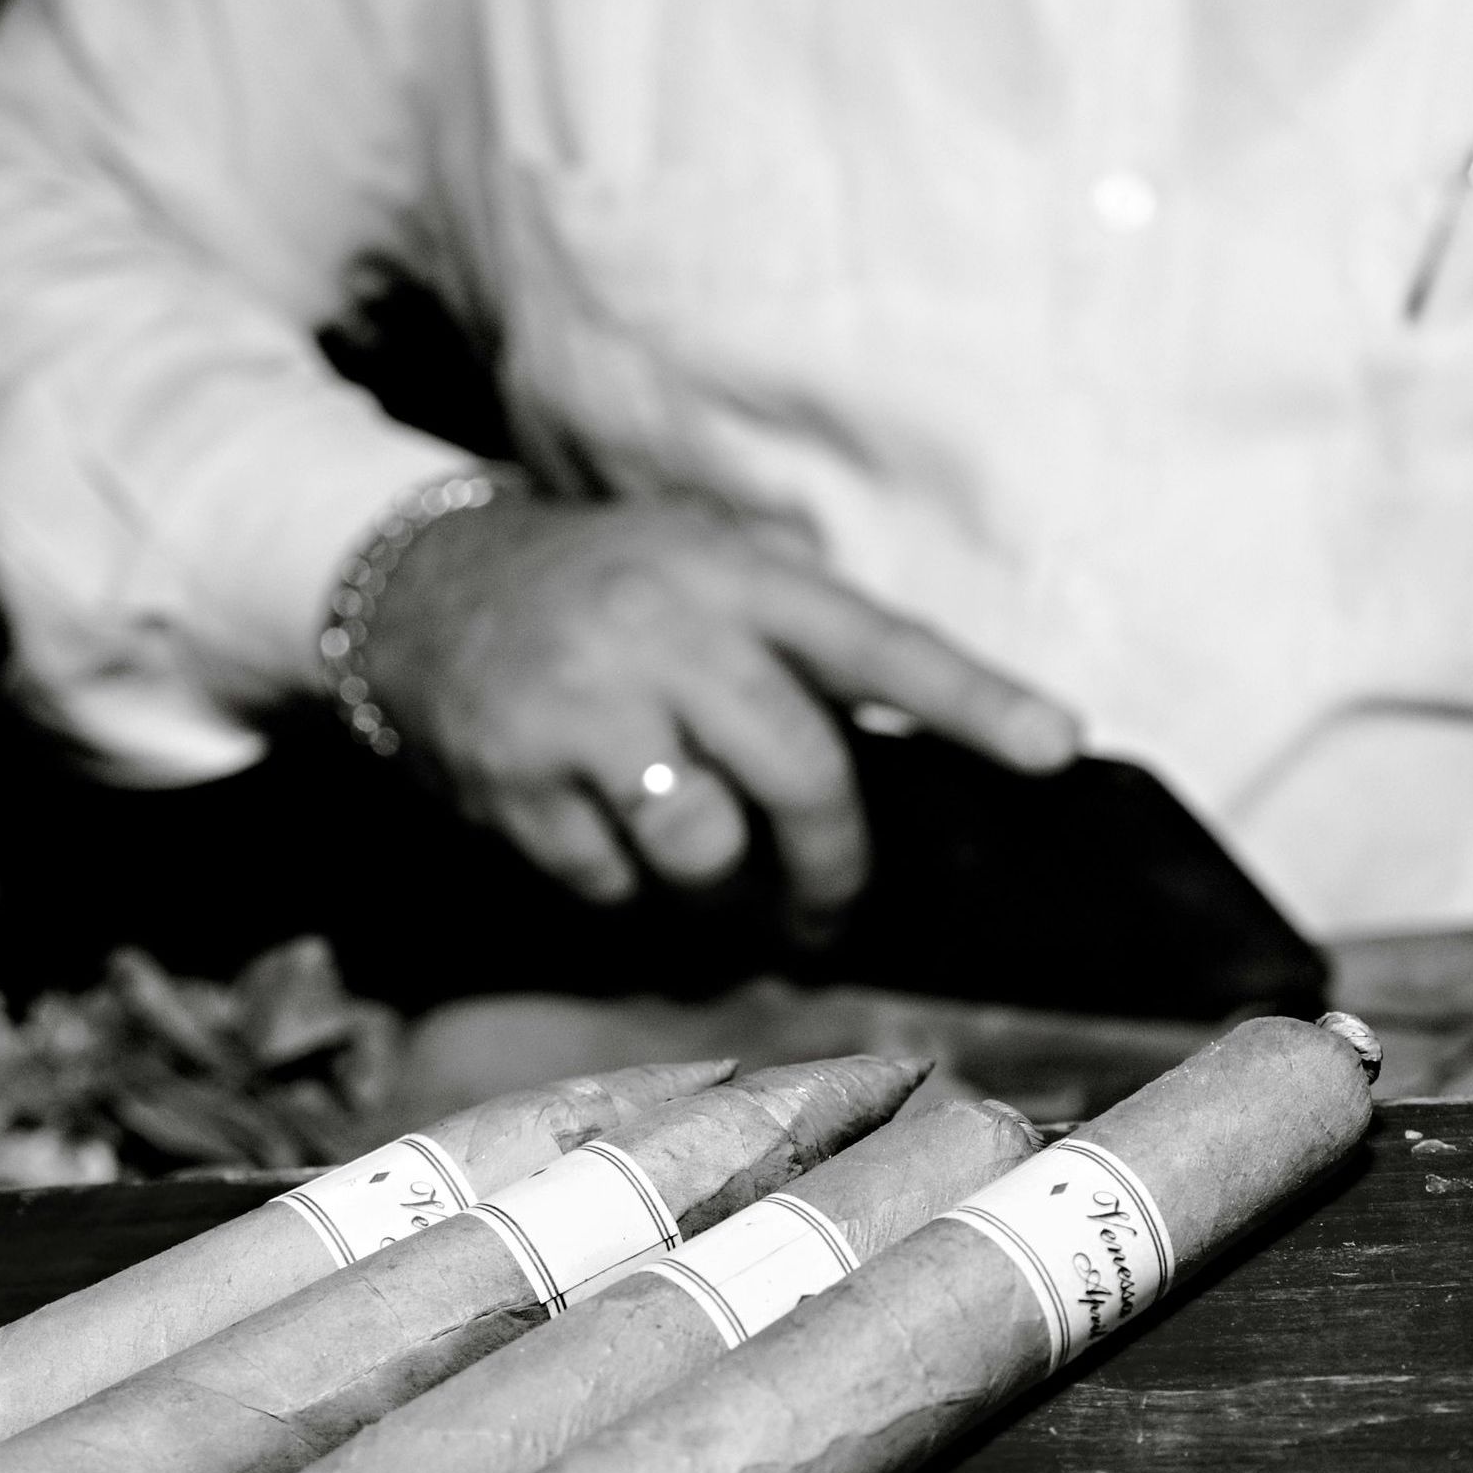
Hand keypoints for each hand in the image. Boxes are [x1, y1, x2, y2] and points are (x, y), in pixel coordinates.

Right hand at [362, 494, 1078, 920]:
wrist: (414, 585)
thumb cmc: (600, 588)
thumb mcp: (702, 564)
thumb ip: (793, 637)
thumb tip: (907, 740)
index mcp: (736, 576)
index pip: (876, 643)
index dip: (972, 698)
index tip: (1058, 747)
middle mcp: (668, 633)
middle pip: (801, 776)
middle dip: (833, 865)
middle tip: (829, 908)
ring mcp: (586, 709)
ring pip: (706, 848)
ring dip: (722, 893)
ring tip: (713, 884)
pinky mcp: (516, 781)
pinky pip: (612, 885)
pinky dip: (628, 897)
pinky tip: (614, 857)